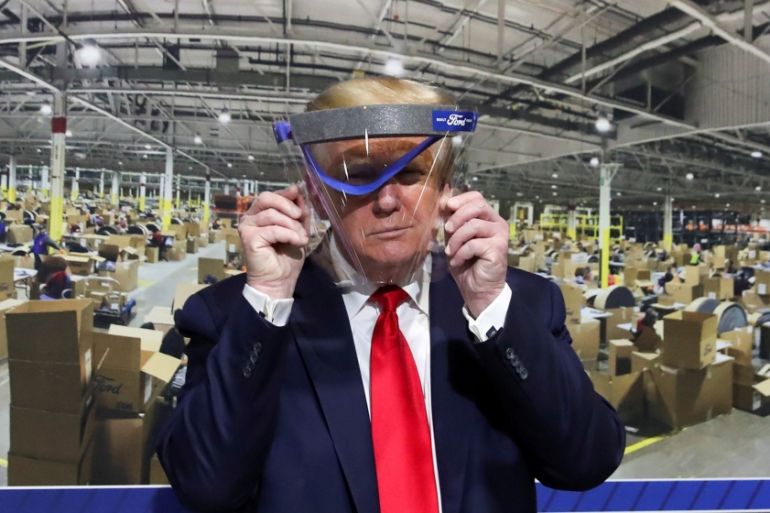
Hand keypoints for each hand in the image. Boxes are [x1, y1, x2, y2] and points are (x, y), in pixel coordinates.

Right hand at [239, 185, 308, 298]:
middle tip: (300, 216)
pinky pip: (273, 229)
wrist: (280, 281)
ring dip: (292, 225)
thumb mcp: (298, 229)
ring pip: (272, 215)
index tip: (298, 192)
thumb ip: (298, 212)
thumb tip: (298, 191)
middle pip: (266, 198)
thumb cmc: (287, 257)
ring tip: (301, 238)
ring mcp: (247, 227)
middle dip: (287, 205)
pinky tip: (298, 242)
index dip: (285, 193)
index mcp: (260, 214)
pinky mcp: (249, 238)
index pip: (270, 196)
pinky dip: (289, 235)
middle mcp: (250, 218)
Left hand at [442, 191, 508, 317]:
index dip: (460, 199)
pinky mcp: (499, 248)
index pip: (477, 197)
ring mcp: (500, 235)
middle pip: (478, 205)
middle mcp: (497, 223)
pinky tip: (458, 261)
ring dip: (456, 239)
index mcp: (487, 217)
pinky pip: (474, 244)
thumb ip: (451, 221)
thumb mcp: (454, 238)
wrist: (477, 289)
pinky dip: (460, 253)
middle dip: (457, 216)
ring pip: (474, 225)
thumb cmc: (466, 263)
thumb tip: (443, 200)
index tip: (446, 207)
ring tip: (450, 252)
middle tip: (447, 230)